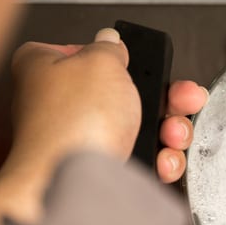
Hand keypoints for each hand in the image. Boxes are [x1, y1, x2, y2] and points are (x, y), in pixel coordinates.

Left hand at [0, 28, 206, 224]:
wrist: (75, 184)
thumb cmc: (72, 123)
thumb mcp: (100, 61)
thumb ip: (109, 47)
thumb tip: (110, 40)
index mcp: (44, 69)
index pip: (86, 53)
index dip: (120, 58)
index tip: (141, 63)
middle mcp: (59, 105)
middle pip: (126, 93)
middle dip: (163, 100)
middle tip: (181, 99)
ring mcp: (81, 140)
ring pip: (139, 128)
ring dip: (167, 131)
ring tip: (172, 134)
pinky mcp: (101, 169)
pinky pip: (140, 158)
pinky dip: (159, 159)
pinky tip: (163, 159)